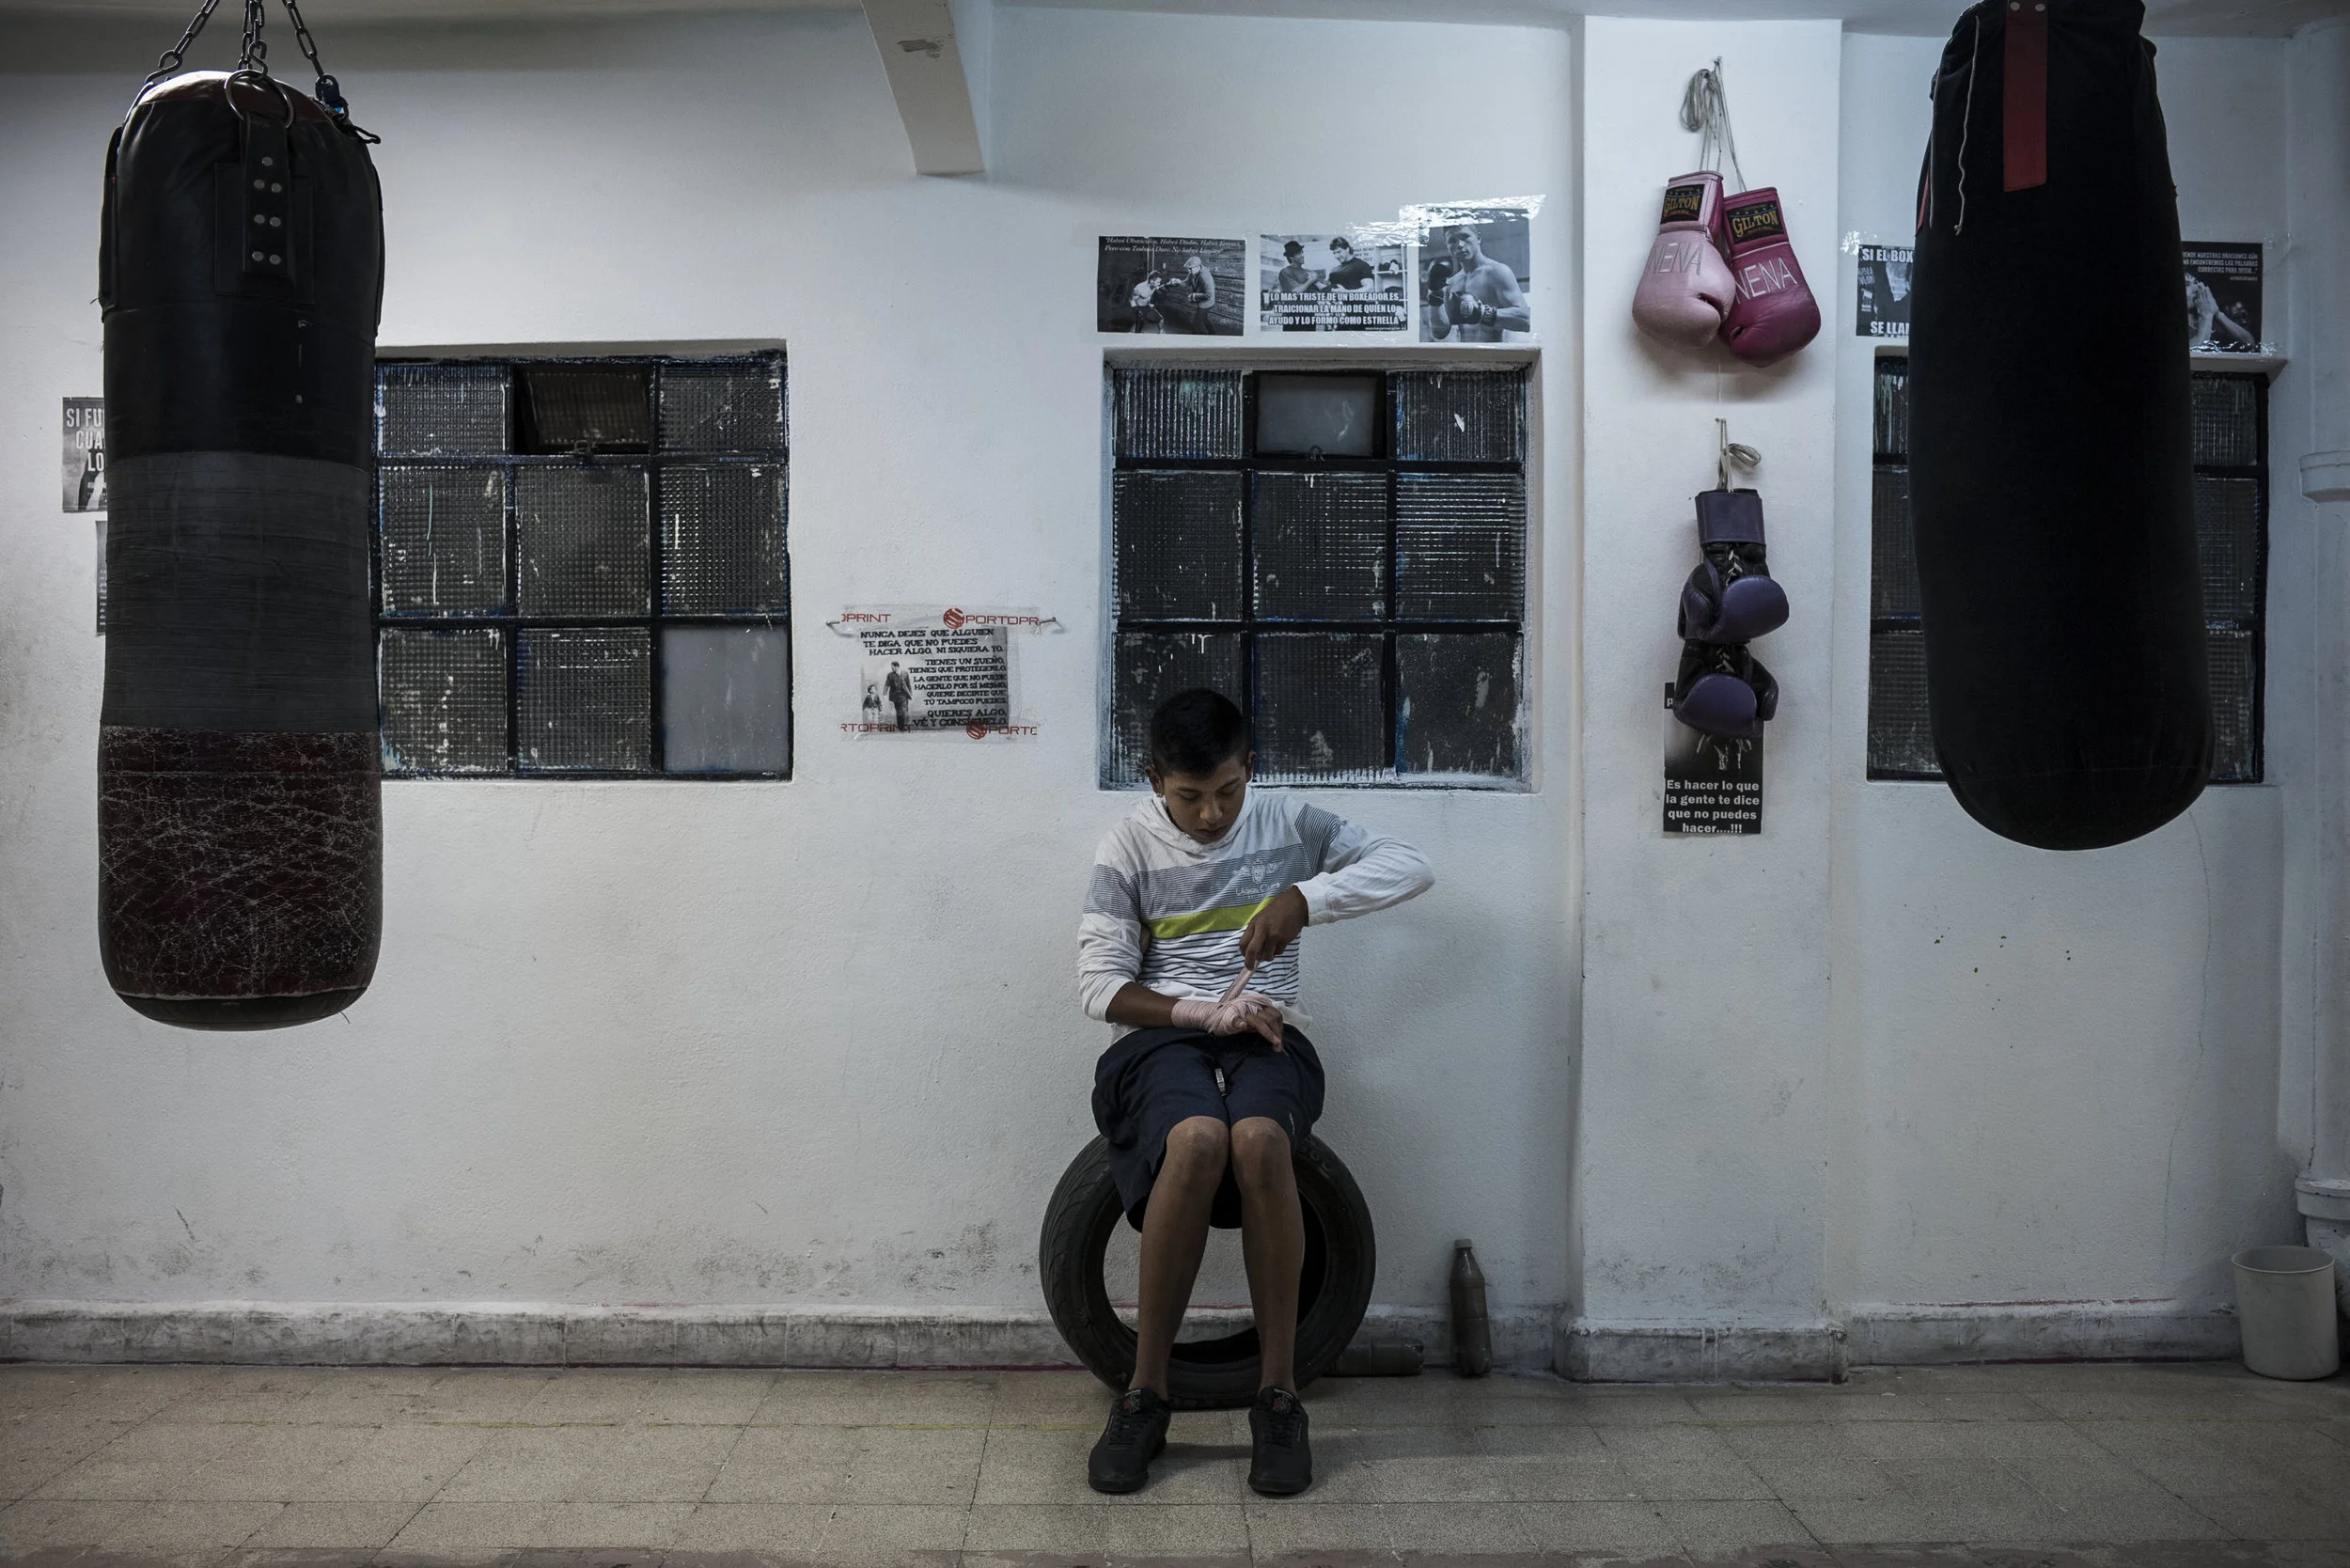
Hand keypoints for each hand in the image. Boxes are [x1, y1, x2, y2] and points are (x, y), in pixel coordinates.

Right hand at [1170, 993, 1285, 1047]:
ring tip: (1273, 1044)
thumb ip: (1263, 1021)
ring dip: (1269, 1033)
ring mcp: (1241, 1010)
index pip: (1275, 1014)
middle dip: (1277, 1033)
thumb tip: (1277, 1033)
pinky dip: (1241, 1024)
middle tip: (1278, 1046)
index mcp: (1257, 1003)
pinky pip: (1237, 1020)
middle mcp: (1252, 1004)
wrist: (1212, 1017)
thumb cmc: (1232, 1019)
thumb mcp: (1251, 1018)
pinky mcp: (1230, 1018)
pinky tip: (1243, 1026)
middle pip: (1271, 1018)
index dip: (1280, 1027)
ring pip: (1260, 1021)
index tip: (1280, 1040)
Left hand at [1241, 887, 1308, 965]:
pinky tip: (1281, 941)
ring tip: (1272, 947)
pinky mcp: (1284, 939)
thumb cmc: (1277, 911)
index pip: (1243, 943)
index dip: (1243, 953)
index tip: (1245, 957)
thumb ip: (1255, 932)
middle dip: (1249, 962)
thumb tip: (1252, 950)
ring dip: (1268, 955)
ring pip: (1267, 955)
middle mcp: (1262, 930)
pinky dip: (1278, 951)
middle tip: (1250, 967)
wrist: (1294, 904)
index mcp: (1254, 924)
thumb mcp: (1261, 918)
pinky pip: (1278, 952)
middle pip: (1251, 951)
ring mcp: (1274, 935)